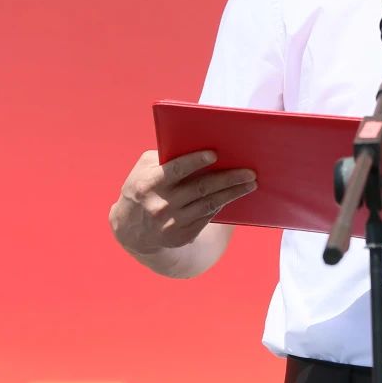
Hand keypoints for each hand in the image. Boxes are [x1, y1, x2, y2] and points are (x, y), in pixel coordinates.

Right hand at [108, 149, 255, 254]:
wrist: (131, 229)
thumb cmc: (142, 187)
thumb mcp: (143, 169)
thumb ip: (165, 157)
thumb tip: (198, 146)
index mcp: (149, 184)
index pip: (175, 171)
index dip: (194, 161)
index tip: (215, 154)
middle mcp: (161, 205)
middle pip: (200, 188)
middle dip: (228, 179)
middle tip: (249, 172)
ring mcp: (172, 223)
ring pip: (209, 205)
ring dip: (232, 193)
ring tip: (250, 183)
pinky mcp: (182, 236)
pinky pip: (207, 217)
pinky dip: (221, 205)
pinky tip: (234, 195)